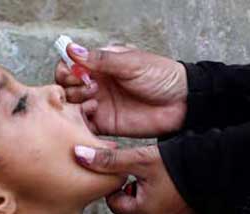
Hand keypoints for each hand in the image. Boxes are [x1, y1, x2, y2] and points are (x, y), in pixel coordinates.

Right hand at [55, 43, 187, 137]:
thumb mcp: (131, 62)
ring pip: (72, 107)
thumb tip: (72, 50)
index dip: (68, 70)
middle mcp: (97, 85)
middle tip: (91, 88)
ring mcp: (100, 106)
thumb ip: (101, 59)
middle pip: (67, 88)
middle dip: (71, 87)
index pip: (70, 66)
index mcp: (101, 66)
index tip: (80, 73)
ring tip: (95, 102)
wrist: (182, 101)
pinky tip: (94, 115)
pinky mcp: (107, 125)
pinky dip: (81, 124)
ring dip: (76, 104)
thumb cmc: (161, 76)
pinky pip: (85, 127)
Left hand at [73, 145, 206, 213]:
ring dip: (148, 204)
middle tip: (139, 180)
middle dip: (130, 200)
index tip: (127, 174)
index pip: (115, 203)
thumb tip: (79, 154)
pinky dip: (167, 209)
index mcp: (141, 212)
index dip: (117, 187)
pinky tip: (174, 192)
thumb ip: (109, 160)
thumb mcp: (140, 159)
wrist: (218, 171)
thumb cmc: (179, 166)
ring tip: (158, 183)